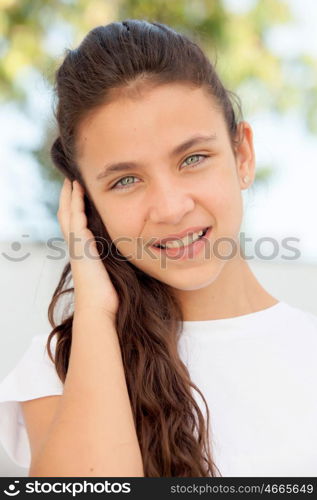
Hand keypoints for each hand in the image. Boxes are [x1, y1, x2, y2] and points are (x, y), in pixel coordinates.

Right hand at [57, 178, 118, 320]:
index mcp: (82, 251)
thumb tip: (132, 250)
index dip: (74, 207)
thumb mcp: (112, 269)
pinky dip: (76, 203)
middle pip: (66, 215)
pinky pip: (75, 219)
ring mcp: (75, 245)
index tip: (78, 192)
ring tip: (72, 180)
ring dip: (69, 196)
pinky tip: (78, 190)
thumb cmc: (109, 294)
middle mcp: (75, 246)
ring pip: (67, 214)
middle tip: (70, 180)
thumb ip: (114, 257)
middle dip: (68, 198)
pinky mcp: (79, 246)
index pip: (74, 223)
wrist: (100, 308)